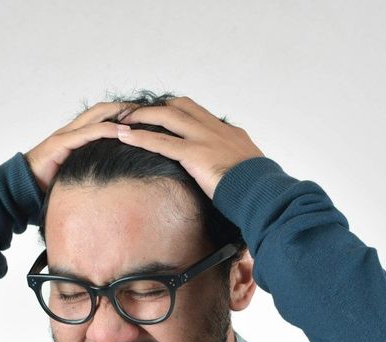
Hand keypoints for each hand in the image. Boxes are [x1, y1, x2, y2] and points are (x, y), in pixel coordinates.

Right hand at [24, 101, 133, 195]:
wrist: (22, 187)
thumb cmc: (48, 183)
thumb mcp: (76, 172)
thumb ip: (91, 167)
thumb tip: (115, 177)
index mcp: (75, 135)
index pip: (102, 115)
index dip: (122, 112)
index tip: (144, 115)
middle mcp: (71, 130)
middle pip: (102, 109)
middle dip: (126, 108)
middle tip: (149, 110)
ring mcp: (65, 135)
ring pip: (97, 116)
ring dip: (120, 114)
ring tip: (141, 116)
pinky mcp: (60, 143)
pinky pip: (88, 132)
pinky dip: (107, 130)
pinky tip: (124, 131)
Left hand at [116, 96, 264, 199]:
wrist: (263, 192)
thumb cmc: (258, 188)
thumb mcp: (248, 170)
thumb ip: (233, 166)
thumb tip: (228, 177)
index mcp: (228, 132)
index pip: (198, 113)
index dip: (177, 110)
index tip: (162, 112)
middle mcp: (215, 129)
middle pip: (180, 106)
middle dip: (156, 107)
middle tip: (136, 112)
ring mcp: (204, 139)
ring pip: (167, 117)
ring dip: (142, 116)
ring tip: (122, 119)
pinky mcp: (195, 153)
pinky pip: (161, 141)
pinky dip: (139, 137)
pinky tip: (123, 136)